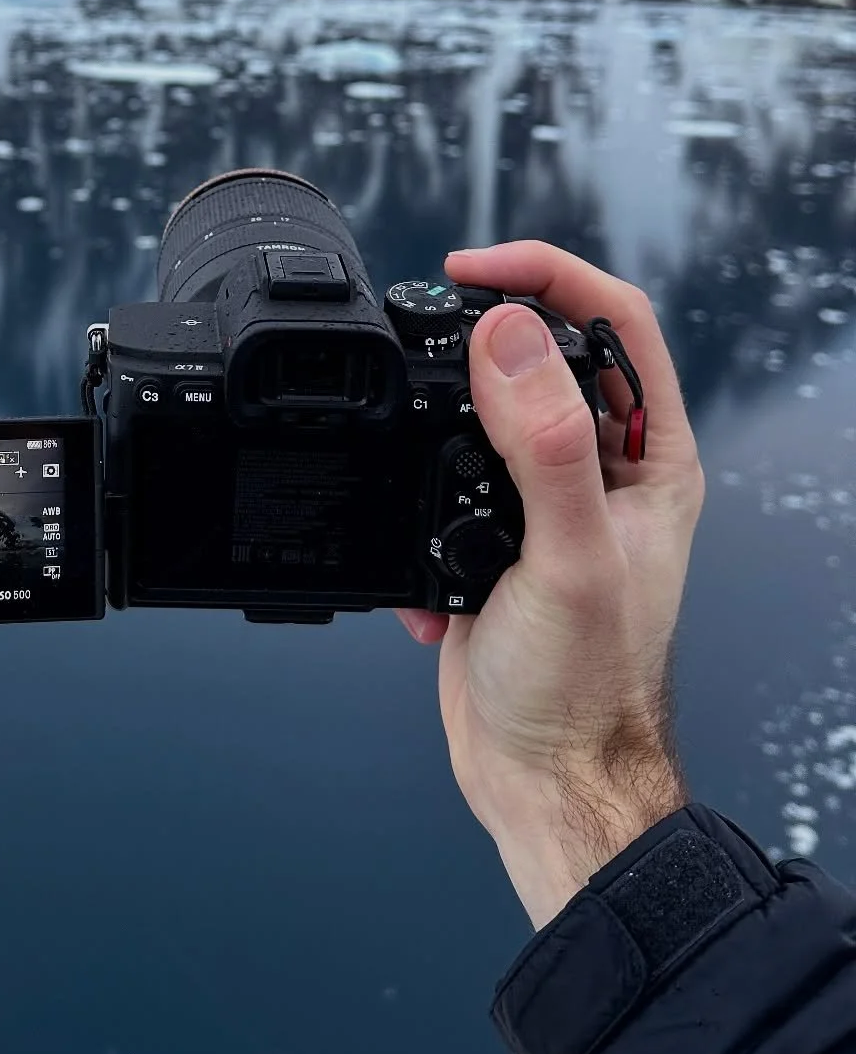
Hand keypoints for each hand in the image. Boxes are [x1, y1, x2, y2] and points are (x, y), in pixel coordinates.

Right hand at [394, 241, 705, 925]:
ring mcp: (542, 504)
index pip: (614, 322)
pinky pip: (438, 481)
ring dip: (436, 423)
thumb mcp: (570, 557)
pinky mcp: (488, 539)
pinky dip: (411, 506)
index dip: (549, 276)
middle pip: (544, 351)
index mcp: (649, 461)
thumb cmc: (583, 689)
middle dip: (481, 331)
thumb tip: (506, 337)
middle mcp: (601, 472)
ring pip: (484, 410)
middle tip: (425, 319)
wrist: (540, 783)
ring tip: (405, 441)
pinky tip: (416, 567)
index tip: (472, 271)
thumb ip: (546, 444)